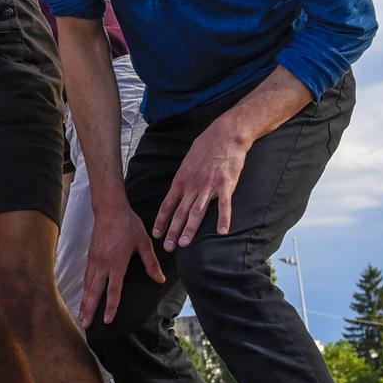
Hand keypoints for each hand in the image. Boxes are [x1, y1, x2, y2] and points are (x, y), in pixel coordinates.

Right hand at [80, 198, 165, 326]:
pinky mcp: (90, 256)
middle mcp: (102, 264)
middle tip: (85, 326)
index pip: (113, 290)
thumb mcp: (144, 243)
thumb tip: (159, 279)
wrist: (110, 209)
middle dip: (89, 310)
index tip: (107, 321)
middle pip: (94, 292)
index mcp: (116, 263)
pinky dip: (84, 289)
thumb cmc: (128, 224)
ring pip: (87, 286)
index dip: (110, 307)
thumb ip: (151, 263)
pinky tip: (84, 296)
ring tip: (81, 316)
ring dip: (84, 302)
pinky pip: (86, 277)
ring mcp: (94, 260)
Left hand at [153, 123, 248, 250]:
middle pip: (180, 212)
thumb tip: (178, 191)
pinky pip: (224, 205)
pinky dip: (223, 219)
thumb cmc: (205, 147)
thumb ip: (183, 179)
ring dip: (190, 229)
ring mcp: (209, 186)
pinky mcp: (226, 185)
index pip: (168, 204)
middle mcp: (193, 185)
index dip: (161, 220)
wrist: (225, 135)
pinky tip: (221, 232)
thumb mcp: (187, 162)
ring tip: (184, 243)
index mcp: (181, 180)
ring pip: (197, 212)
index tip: (156, 234)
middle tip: (168, 247)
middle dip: (172, 231)